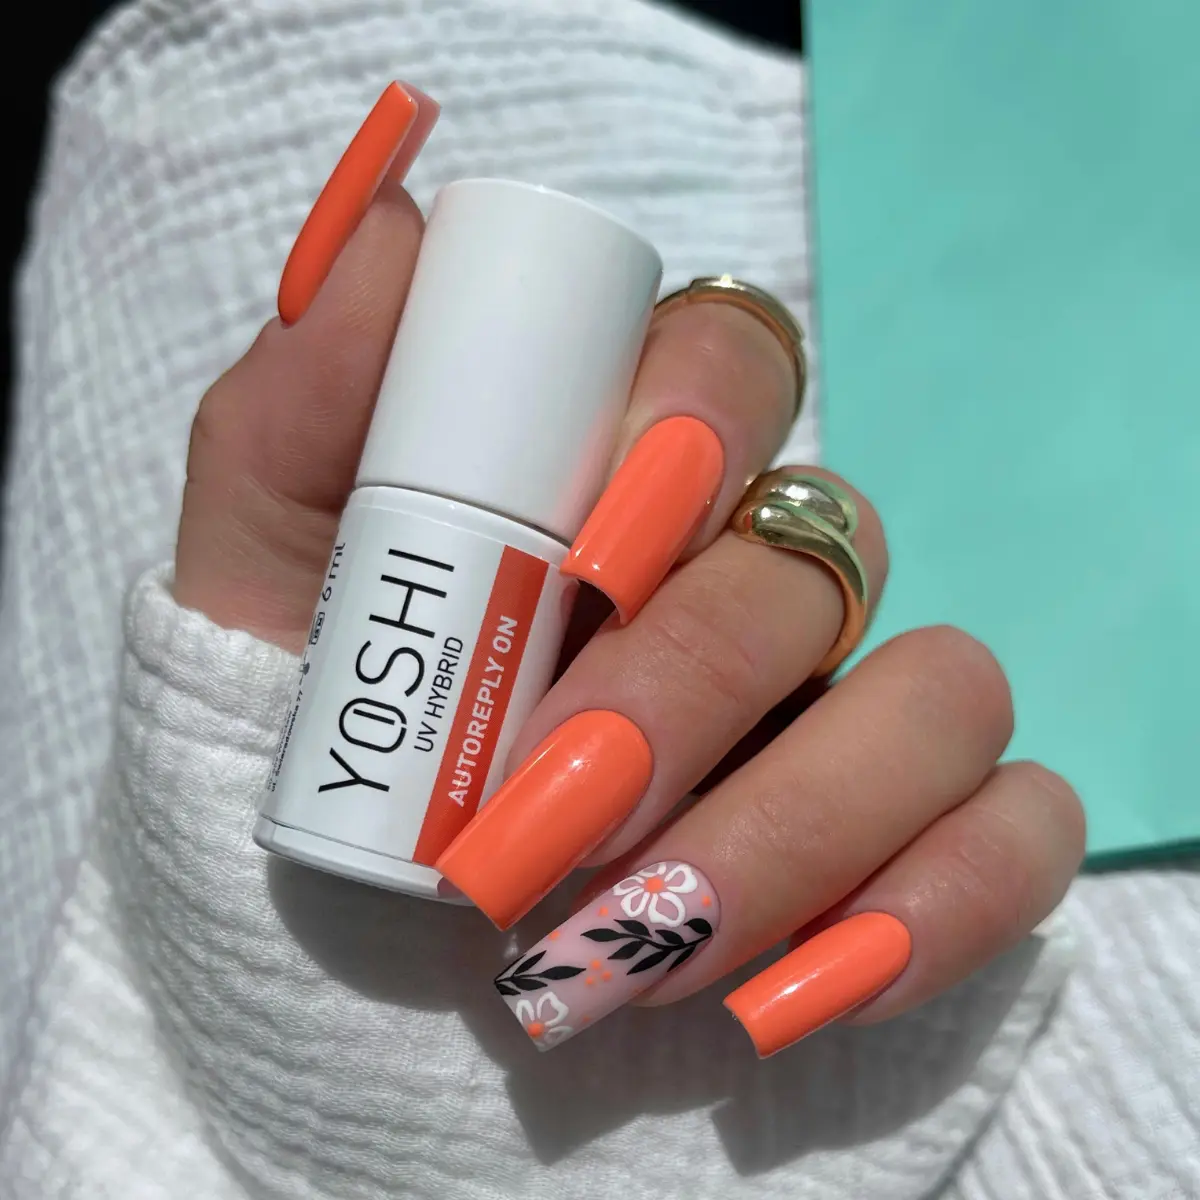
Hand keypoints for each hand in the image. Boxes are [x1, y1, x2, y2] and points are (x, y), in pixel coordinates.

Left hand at [175, 85, 1084, 1059]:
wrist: (356, 986)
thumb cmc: (316, 778)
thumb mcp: (255, 599)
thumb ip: (298, 423)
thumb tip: (376, 231)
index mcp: (630, 488)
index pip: (731, 363)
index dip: (691, 424)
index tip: (583, 558)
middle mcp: (762, 580)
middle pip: (825, 547)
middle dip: (694, 683)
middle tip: (542, 818)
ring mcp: (855, 713)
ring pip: (945, 692)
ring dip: (792, 825)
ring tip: (625, 943)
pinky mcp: (925, 846)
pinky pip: (1017, 834)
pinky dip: (930, 909)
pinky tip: (783, 993)